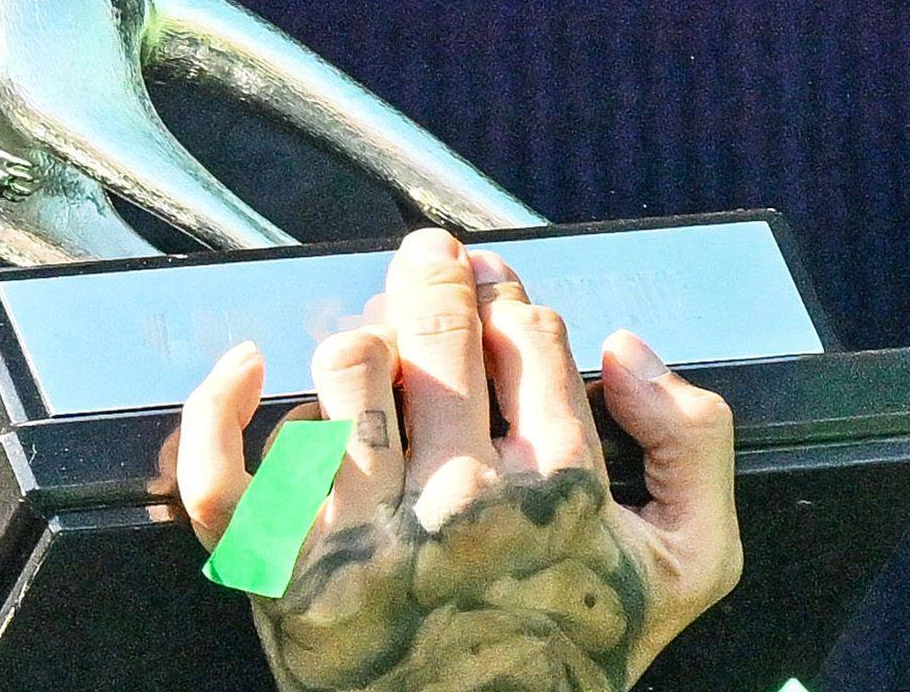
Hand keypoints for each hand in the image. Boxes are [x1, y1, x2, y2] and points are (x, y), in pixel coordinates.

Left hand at [176, 229, 742, 691]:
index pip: (525, 339)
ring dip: (361, 338)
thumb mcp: (686, 566)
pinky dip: (217, 405)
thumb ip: (693, 445)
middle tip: (432, 262)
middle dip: (437, 283)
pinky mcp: (273, 567)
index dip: (510, 303)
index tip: (496, 295)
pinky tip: (245, 362)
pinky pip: (216, 469)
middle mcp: (453, 505)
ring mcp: (354, 534)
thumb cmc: (572, 648)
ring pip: (342, 372)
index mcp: (553, 492)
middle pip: (434, 339)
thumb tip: (624, 347)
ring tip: (376, 344)